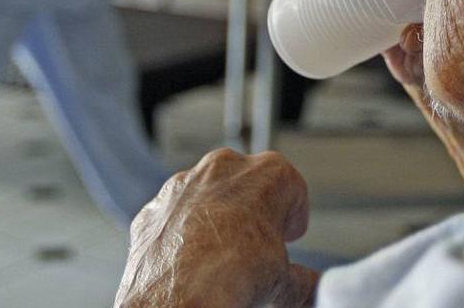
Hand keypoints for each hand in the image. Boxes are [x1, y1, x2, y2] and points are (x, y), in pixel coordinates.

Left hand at [114, 149, 318, 307]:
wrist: (172, 296)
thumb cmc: (227, 275)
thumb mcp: (280, 280)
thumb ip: (300, 279)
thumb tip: (309, 289)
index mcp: (267, 173)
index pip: (293, 189)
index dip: (293, 217)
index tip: (289, 235)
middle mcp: (224, 167)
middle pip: (249, 183)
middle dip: (255, 210)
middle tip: (258, 246)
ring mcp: (184, 183)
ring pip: (208, 194)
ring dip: (217, 217)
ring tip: (223, 257)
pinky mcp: (154, 207)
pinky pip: (175, 214)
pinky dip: (182, 232)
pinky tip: (190, 261)